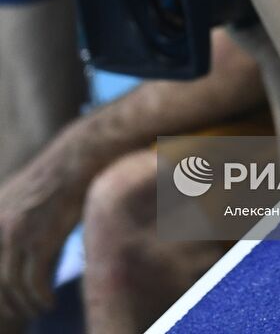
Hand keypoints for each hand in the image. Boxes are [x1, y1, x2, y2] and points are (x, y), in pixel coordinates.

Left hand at [0, 141, 86, 321]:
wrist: (82, 155)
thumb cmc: (63, 172)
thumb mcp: (26, 192)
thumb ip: (14, 216)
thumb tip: (19, 247)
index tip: (7, 298)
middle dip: (5, 301)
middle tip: (19, 312)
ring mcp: (16, 232)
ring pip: (10, 286)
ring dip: (24, 304)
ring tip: (37, 310)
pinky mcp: (40, 240)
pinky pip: (33, 283)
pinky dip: (40, 298)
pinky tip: (49, 303)